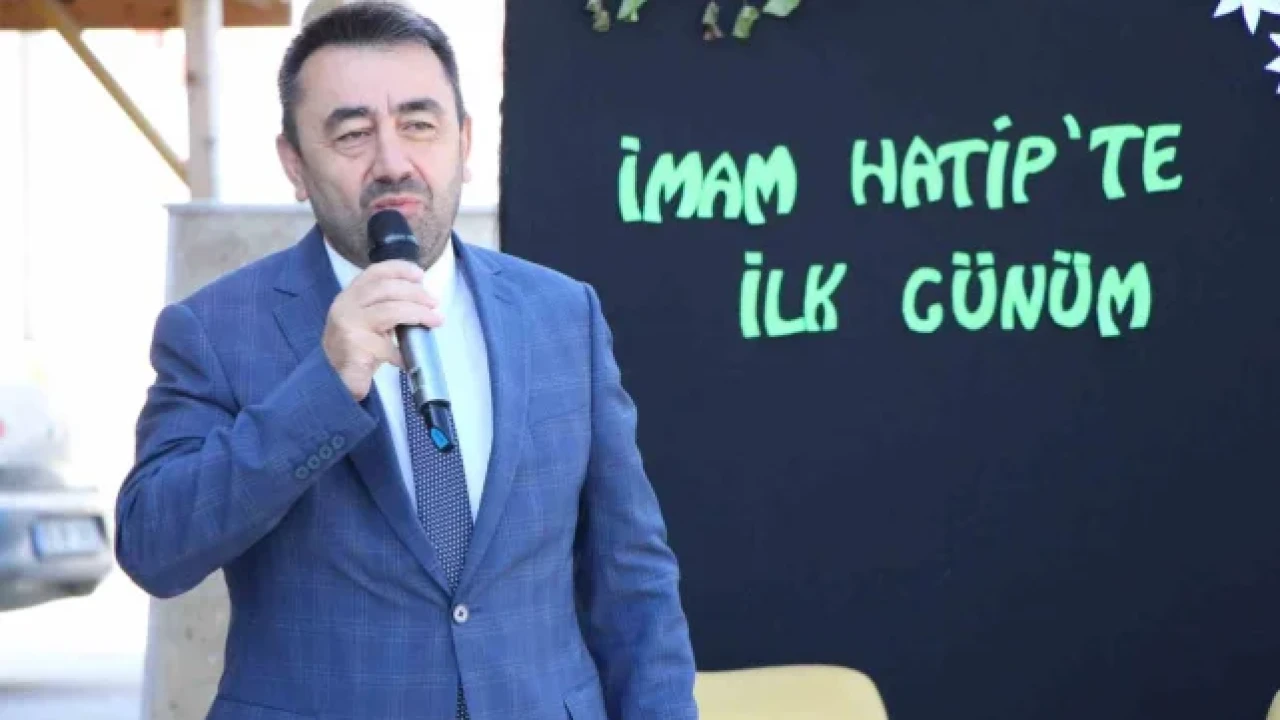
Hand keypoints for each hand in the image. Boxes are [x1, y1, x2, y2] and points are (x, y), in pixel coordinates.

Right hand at [321, 260, 442, 400]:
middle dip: (415, 293)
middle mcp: (346, 305)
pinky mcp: (355, 346)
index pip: (374, 272)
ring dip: (417, 314)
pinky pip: (388, 346)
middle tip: (434, 303)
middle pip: (386, 288)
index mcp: (350, 296)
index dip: (399, 269)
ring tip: (434, 321)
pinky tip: (407, 360)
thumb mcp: (369, 321)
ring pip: (390, 311)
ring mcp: (349, 325)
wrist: (331, 380)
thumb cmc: (355, 349)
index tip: (420, 274)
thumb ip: (386, 306)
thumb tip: (421, 299)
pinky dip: (402, 353)